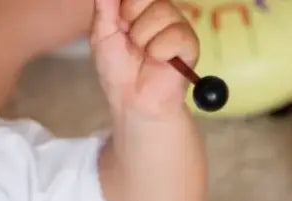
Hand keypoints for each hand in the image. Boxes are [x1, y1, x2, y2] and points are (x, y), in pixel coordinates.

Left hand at [90, 0, 199, 117]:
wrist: (131, 100)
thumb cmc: (116, 69)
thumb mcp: (102, 33)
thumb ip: (106, 4)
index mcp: (141, 5)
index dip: (125, 6)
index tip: (119, 25)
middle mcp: (161, 10)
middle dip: (132, 19)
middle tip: (131, 41)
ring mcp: (177, 25)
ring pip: (162, 12)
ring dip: (144, 39)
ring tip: (144, 55)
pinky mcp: (190, 44)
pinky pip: (176, 35)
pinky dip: (160, 51)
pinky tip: (158, 61)